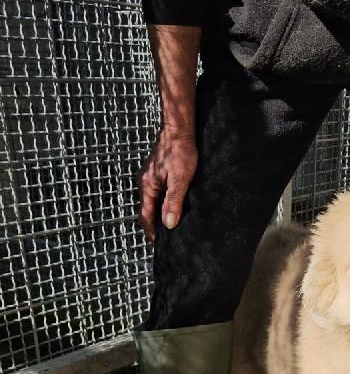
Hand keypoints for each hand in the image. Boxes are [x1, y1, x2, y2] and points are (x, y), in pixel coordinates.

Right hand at [139, 127, 197, 241]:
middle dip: (156, 226)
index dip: (152, 233)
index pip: (145, 217)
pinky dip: (163, 204)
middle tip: (168, 240)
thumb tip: (168, 224)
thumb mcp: (180, 179)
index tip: (161, 245)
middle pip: (147, 212)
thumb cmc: (180, 152)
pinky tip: (173, 208)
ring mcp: (149, 178)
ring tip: (172, 227)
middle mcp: (144, 184)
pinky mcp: (156, 174)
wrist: (179, 129)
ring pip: (152, 203)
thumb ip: (173, 202)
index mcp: (147, 187)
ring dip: (160, 215)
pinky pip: (157, 195)